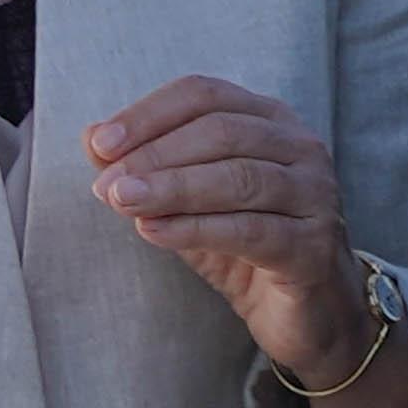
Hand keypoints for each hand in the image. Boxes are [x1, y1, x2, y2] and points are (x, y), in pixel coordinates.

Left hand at [87, 75, 361, 377]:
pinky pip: (250, 230)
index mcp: (270, 120)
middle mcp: (300, 148)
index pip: (205, 95)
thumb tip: (93, 139)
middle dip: (155, 154)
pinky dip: (195, 228)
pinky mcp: (314, 247)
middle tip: (105, 183)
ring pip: (238, 178)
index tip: (100, 144)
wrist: (306, 312)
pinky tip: (153, 232)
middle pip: (221, 132)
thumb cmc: (246, 245)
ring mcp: (315, 195)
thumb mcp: (189, 201)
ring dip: (171, 187)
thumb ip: (148, 167)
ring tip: (120, 201)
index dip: (149, 114)